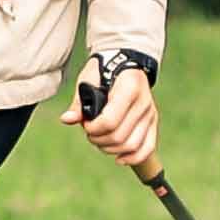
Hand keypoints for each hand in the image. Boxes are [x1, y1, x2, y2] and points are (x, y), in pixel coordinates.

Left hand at [69, 61, 162, 181]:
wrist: (125, 61)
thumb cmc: (103, 70)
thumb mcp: (88, 79)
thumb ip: (79, 102)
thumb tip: (67, 120)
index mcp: (128, 89)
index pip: (110, 121)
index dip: (93, 128)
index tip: (86, 124)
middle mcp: (143, 102)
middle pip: (120, 136)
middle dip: (99, 140)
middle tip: (90, 132)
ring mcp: (150, 114)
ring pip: (132, 145)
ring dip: (111, 149)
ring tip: (100, 140)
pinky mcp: (152, 122)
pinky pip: (147, 147)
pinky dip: (133, 157)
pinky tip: (119, 159)